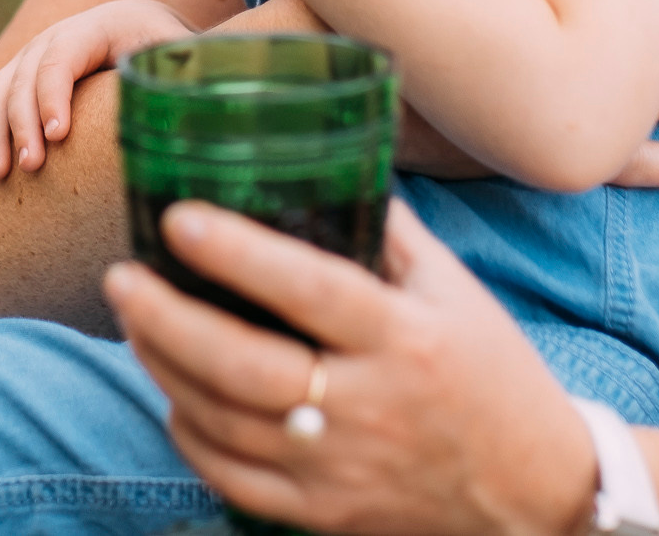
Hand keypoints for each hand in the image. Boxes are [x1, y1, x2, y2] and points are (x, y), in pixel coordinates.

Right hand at [0, 0, 191, 178]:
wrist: (148, 33)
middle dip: (23, 124)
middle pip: (26, 77)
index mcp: (98, 25)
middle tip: (30, 168)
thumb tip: (198, 104)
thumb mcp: (183, 53)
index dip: (54, 96)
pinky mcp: (23, 74)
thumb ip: (185, 71)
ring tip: (0, 172)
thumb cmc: (173, 53)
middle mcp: (58, 34)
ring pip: (0, 87)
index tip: (59, 137)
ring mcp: (35, 53)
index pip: (62, 58)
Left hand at [106, 198, 596, 535]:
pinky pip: (234, 479)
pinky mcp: (325, 516)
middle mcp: (368, 406)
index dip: (238, 253)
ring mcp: (341, 469)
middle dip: (167, 317)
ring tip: (134, 321)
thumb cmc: (494, 374)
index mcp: (404, 338)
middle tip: (120, 276)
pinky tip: (172, 397)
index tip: (178, 218)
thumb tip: (329, 158)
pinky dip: (191, 435)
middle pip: (243, 365)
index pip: (310, 288)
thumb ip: (390, 230)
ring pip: (224, 422)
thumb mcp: (456, 291)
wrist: (538, 494)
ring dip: (165, 369)